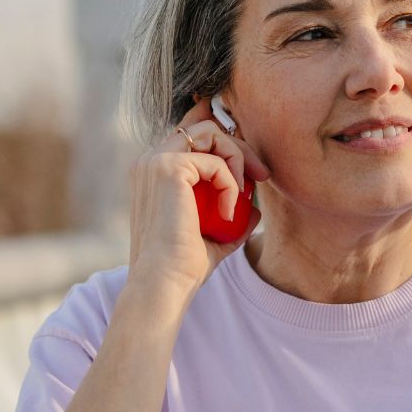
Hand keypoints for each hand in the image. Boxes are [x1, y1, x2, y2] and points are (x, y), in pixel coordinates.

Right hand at [126, 96, 271, 297]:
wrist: (164, 283)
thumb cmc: (184, 266)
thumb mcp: (214, 237)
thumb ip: (232, 219)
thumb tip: (254, 210)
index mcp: (155, 173)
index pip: (194, 137)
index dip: (227, 146)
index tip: (252, 175)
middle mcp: (150, 161)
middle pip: (205, 128)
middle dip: (240, 146)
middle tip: (261, 176)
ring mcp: (156, 161)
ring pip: (210, 133)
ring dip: (237, 158)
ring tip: (244, 193)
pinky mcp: (168, 168)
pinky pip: (215, 161)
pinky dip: (231, 185)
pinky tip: (228, 214)